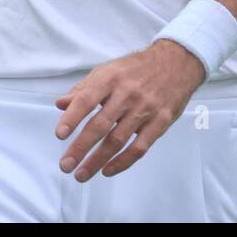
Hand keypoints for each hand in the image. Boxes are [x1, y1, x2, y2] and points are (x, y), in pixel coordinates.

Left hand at [53, 40, 205, 181]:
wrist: (176, 62)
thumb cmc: (136, 68)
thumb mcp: (108, 70)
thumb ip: (83, 89)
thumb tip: (61, 104)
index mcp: (110, 77)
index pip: (87, 99)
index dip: (72, 118)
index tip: (60, 135)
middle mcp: (127, 93)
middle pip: (101, 125)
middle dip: (81, 147)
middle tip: (65, 165)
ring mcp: (145, 109)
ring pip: (118, 140)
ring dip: (97, 160)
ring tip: (81, 174)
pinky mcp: (160, 122)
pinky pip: (139, 147)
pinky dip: (122, 162)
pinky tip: (107, 170)